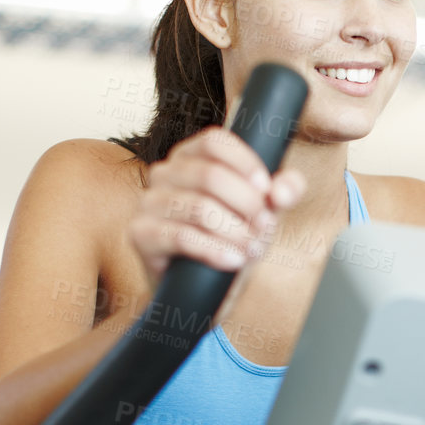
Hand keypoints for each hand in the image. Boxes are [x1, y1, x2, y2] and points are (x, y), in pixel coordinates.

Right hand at [129, 125, 306, 287]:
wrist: (200, 283)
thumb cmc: (232, 236)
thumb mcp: (264, 210)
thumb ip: (284, 192)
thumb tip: (283, 191)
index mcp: (190, 155)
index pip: (215, 141)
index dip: (245, 163)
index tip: (267, 190)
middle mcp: (164, 172)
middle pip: (210, 175)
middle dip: (247, 204)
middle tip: (265, 227)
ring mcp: (148, 202)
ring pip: (199, 207)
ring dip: (235, 231)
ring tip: (253, 248)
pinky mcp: (140, 233)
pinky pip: (181, 236)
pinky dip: (215, 250)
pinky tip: (234, 260)